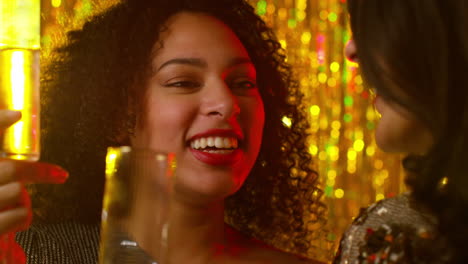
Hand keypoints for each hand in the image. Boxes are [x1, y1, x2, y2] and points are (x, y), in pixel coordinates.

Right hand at [0, 110, 67, 234]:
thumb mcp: (1, 182)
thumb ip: (8, 167)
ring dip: (24, 202)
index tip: (17, 114)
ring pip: (17, 193)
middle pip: (11, 171)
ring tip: (16, 208)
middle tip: (59, 174)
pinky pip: (20, 216)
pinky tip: (15, 224)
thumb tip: (17, 126)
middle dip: (37, 172)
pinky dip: (23, 219)